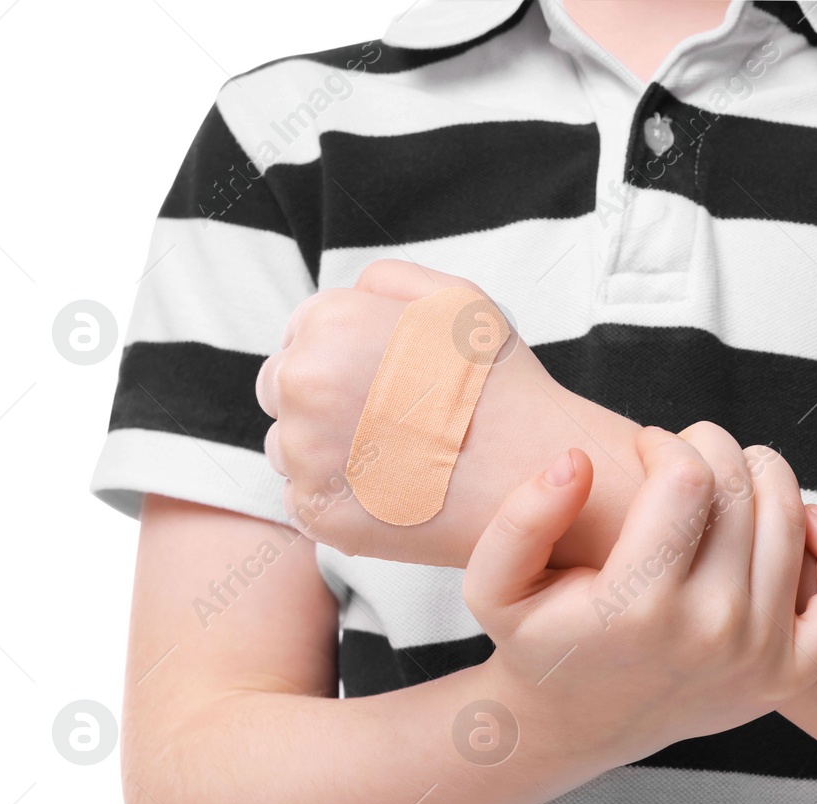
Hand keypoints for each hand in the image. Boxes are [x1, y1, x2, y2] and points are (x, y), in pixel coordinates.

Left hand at [254, 262, 499, 561]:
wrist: (534, 472)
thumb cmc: (501, 386)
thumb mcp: (455, 298)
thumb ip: (387, 280)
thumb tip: (349, 294)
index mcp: (330, 323)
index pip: (299, 336)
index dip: (342, 358)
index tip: (381, 382)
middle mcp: (304, 383)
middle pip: (282, 389)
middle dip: (323, 402)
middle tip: (390, 422)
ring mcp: (304, 452)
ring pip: (290, 446)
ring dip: (329, 452)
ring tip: (399, 458)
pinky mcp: (315, 511)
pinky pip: (306, 498)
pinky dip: (341, 498)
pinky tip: (393, 490)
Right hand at [464, 424, 816, 761]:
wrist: (575, 724)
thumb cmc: (540, 641)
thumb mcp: (495, 584)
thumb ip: (521, 518)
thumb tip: (577, 461)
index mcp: (638, 607)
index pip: (688, 478)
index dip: (667, 442)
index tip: (646, 447)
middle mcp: (710, 632)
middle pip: (743, 490)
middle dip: (714, 447)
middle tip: (685, 457)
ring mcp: (758, 656)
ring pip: (791, 521)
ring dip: (765, 477)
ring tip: (727, 480)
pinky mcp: (789, 675)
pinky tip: (800, 523)